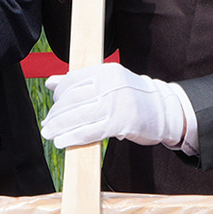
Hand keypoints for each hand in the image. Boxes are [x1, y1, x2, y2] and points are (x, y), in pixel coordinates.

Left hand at [40, 60, 194, 152]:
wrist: (165, 110)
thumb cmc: (133, 97)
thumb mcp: (109, 82)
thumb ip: (80, 82)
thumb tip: (50, 82)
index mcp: (106, 71)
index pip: (73, 80)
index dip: (59, 94)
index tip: (53, 105)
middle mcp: (110, 85)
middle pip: (73, 99)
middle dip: (56, 114)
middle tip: (46, 125)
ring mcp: (115, 104)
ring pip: (78, 116)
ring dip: (59, 127)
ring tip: (49, 134)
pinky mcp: (119, 123)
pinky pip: (89, 132)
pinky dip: (73, 138)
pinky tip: (62, 142)